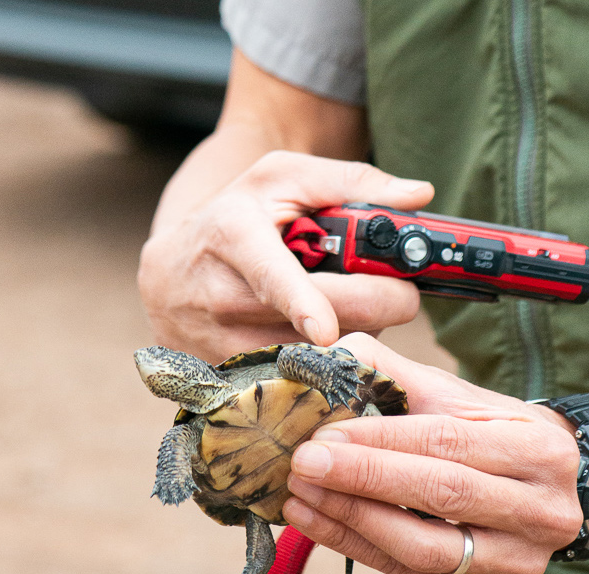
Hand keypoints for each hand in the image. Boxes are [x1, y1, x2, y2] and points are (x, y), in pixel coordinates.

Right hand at [138, 151, 433, 361]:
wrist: (170, 272)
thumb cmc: (237, 216)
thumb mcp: (283, 179)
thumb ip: (353, 181)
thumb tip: (418, 194)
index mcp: (233, 234)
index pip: (270, 276)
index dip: (302, 303)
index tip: (325, 329)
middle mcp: (219, 295)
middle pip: (311, 325)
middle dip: (372, 309)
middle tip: (398, 292)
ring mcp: (219, 343)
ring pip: (312, 358)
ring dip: (352, 334)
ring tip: (349, 306)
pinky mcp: (225, 377)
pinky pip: (296, 380)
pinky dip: (324, 362)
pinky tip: (323, 337)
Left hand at [283, 333, 584, 573]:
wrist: (543, 489)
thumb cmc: (489, 432)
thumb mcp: (455, 394)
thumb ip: (394, 374)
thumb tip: (327, 358)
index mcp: (539, 448)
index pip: (448, 441)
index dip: (381, 440)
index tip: (322, 433)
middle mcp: (541, 511)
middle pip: (441, 495)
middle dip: (363, 478)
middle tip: (302, 463)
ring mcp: (518, 561)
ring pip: (425, 549)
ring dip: (353, 520)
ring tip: (300, 496)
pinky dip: (358, 549)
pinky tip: (317, 522)